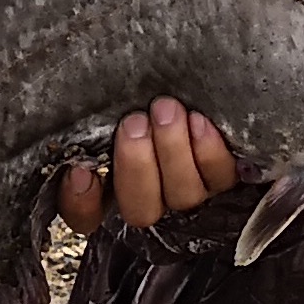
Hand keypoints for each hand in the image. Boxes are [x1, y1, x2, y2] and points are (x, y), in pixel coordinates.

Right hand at [57, 97, 239, 234]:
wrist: (198, 85)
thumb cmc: (142, 104)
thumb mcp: (110, 116)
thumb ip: (92, 135)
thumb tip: (79, 165)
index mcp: (110, 192)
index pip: (85, 218)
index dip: (81, 202)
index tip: (80, 172)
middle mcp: (152, 204)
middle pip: (140, 209)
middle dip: (136, 166)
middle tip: (134, 123)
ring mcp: (192, 196)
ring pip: (183, 195)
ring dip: (173, 152)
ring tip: (167, 111)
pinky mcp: (225, 180)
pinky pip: (221, 177)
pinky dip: (210, 152)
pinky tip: (199, 122)